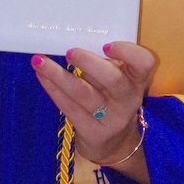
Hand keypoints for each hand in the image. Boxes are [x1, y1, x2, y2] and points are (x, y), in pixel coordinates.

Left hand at [31, 41, 155, 168]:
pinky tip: (41, 76)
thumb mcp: (116, 81)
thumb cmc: (111, 99)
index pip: (144, 63)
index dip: (127, 52)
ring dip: (58, 75)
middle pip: (112, 80)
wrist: (113, 142)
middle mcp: (128, 100)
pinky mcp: (92, 132)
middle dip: (88, 63)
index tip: (106, 45)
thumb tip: (69, 41)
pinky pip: (69, 107)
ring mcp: (111, 119)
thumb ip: (103, 64)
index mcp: (137, 80)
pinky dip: (53, 89)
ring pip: (83, 94)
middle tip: (69, 52)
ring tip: (39, 61)